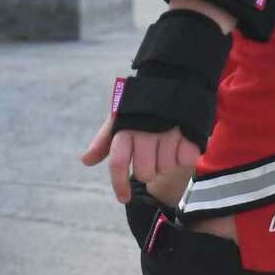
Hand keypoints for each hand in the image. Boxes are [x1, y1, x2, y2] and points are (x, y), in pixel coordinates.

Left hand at [81, 112, 200, 204]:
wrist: (175, 75)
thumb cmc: (143, 104)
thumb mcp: (120, 118)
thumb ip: (104, 141)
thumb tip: (85, 161)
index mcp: (126, 130)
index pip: (118, 164)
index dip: (119, 184)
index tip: (124, 198)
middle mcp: (145, 132)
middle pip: (145, 173)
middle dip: (149, 169)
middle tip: (154, 153)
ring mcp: (168, 133)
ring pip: (165, 168)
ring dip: (167, 162)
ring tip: (169, 141)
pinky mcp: (189, 132)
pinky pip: (186, 159)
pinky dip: (185, 155)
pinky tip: (182, 139)